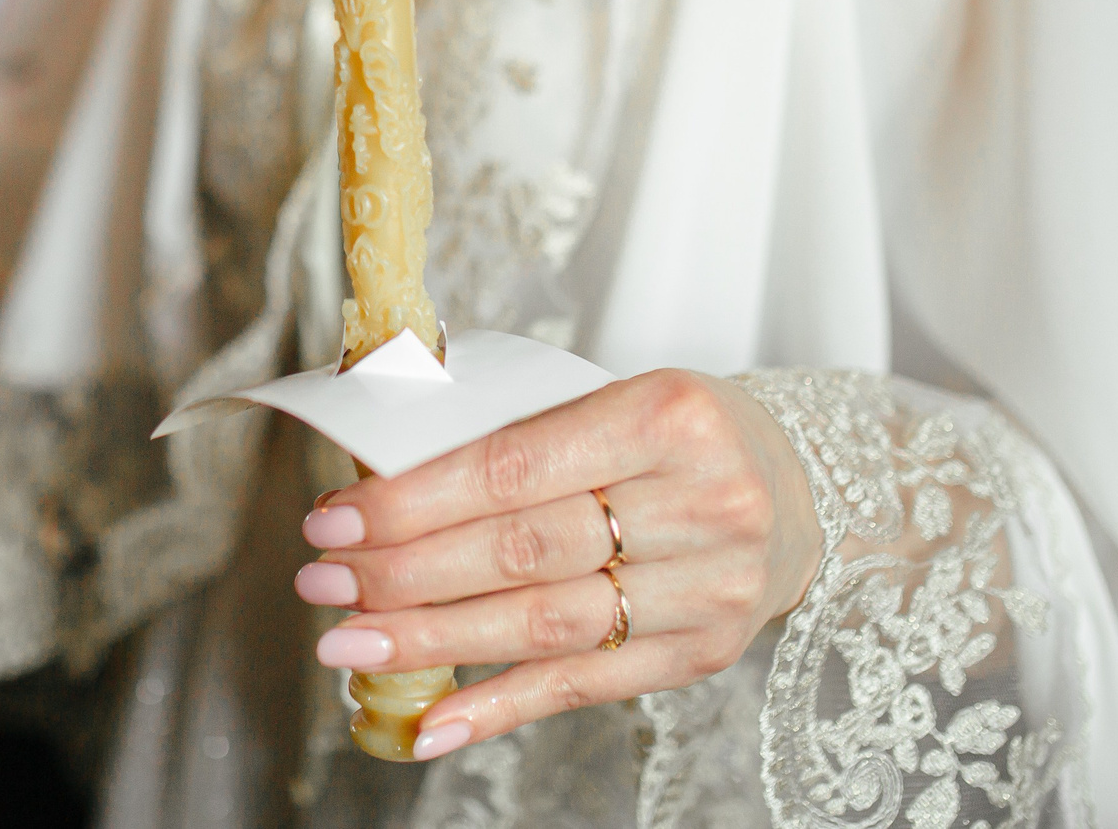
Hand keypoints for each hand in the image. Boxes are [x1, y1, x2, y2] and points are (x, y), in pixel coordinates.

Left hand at [293, 370, 820, 760]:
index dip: (418, 498)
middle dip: (406, 570)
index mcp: (667, 415)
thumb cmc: (674, 435)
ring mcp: (706, 589)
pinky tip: (430, 721)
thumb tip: (378, 470)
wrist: (796, 488)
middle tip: (322, 579)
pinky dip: (498, 707)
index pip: (518, 465)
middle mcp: (699, 504)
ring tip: (349, 643)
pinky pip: (582, 687)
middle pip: (525, 550)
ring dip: (434, 640)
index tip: (338, 517)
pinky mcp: (699, 655)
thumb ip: (512, 431)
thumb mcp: (611, 397)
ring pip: (544, 625)